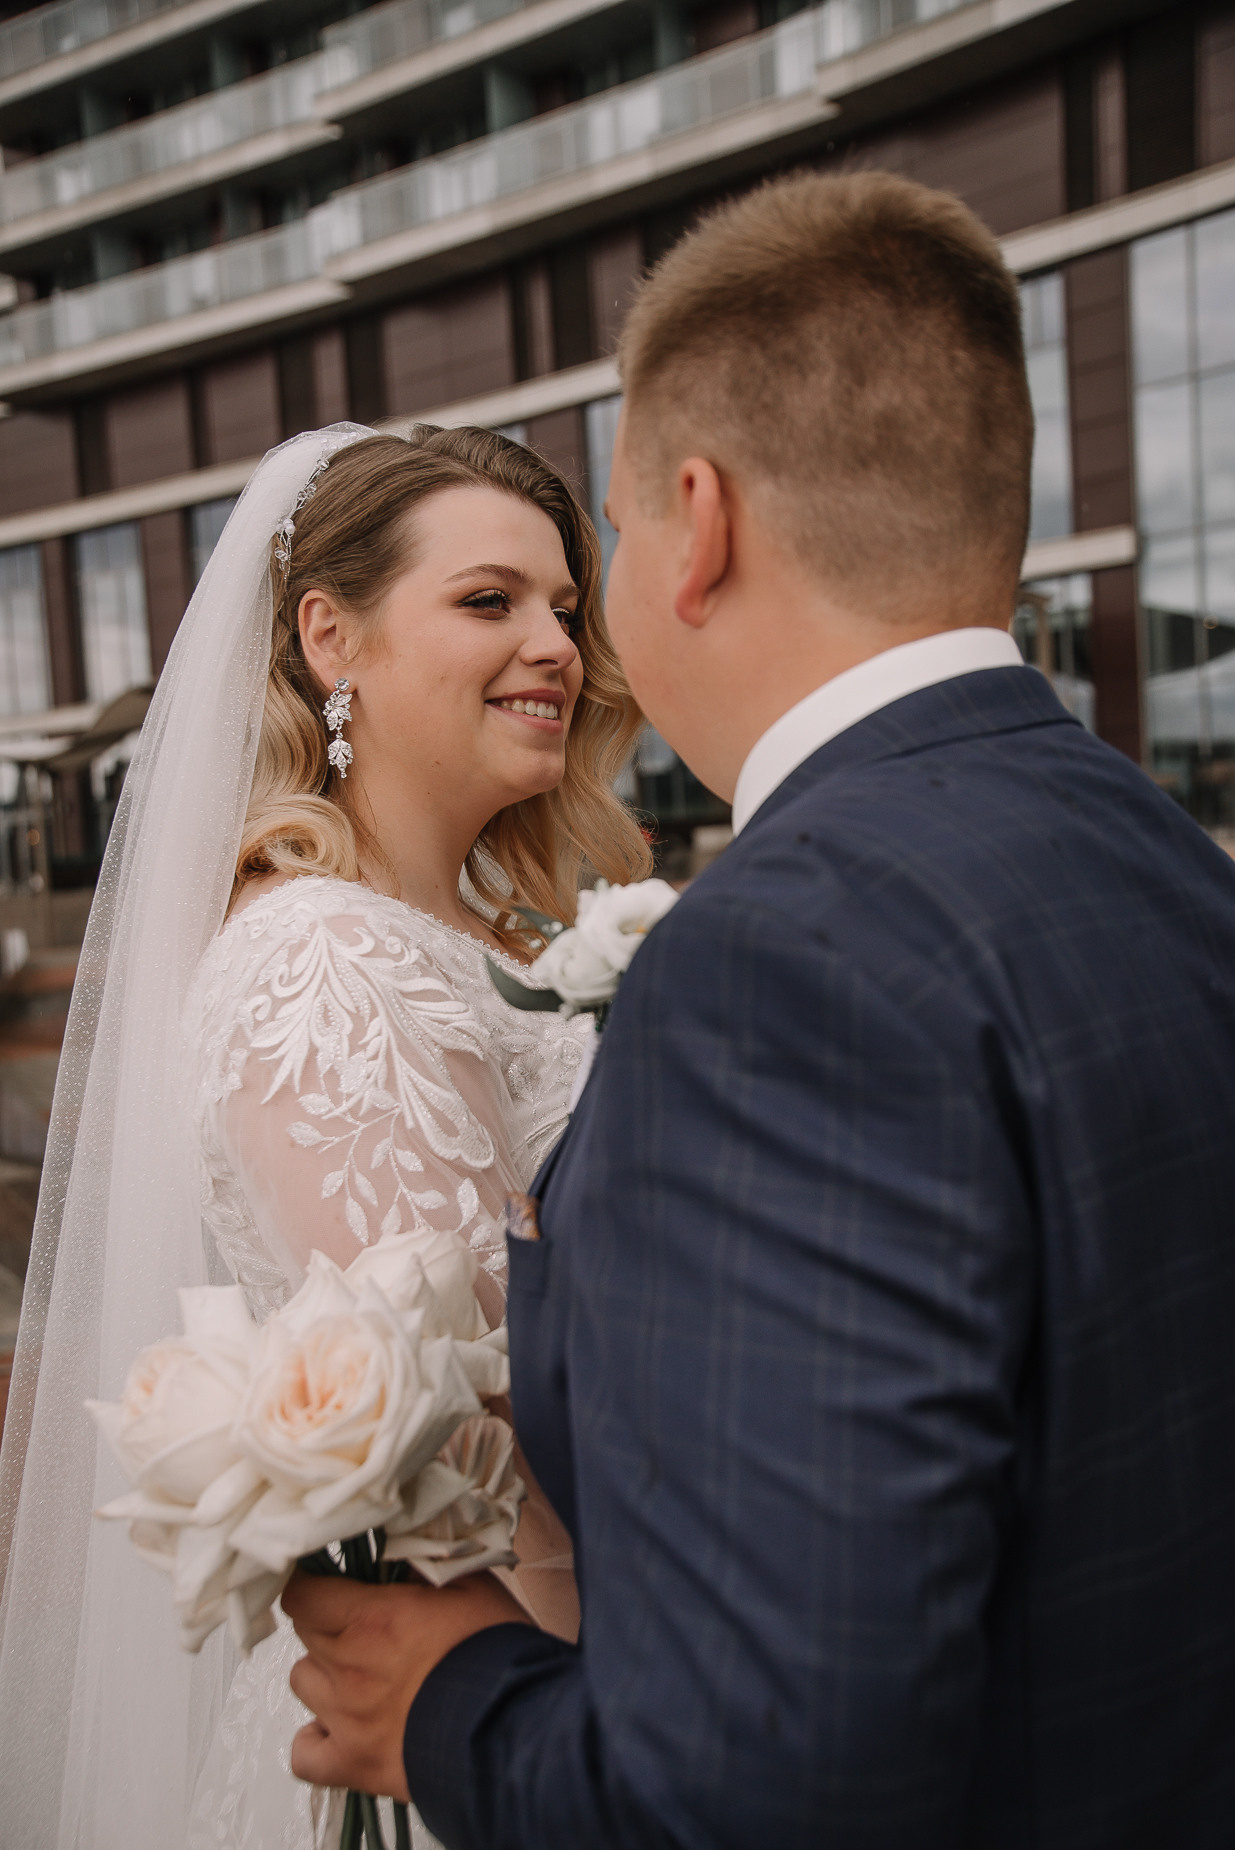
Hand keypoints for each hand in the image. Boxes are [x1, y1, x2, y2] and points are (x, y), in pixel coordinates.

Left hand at [284, 1569, 529, 1797]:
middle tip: (366, 1624)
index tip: (329, 1580)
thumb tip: (398, 1549)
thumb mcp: (470, 1585)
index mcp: (372, 1619)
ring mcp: (346, 1720)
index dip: (313, 1583)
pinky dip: (315, 1740)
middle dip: (329, 1621)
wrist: (513, 1729)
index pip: (303, 1593)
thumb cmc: (496, 1652)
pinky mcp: (354, 1765)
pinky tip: (339, 1729)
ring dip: (324, 1673)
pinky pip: (304, 1754)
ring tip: (359, 1674)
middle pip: (306, 1632)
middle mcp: (349, 1667)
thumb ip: (425, 1564)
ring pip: (302, 1683)